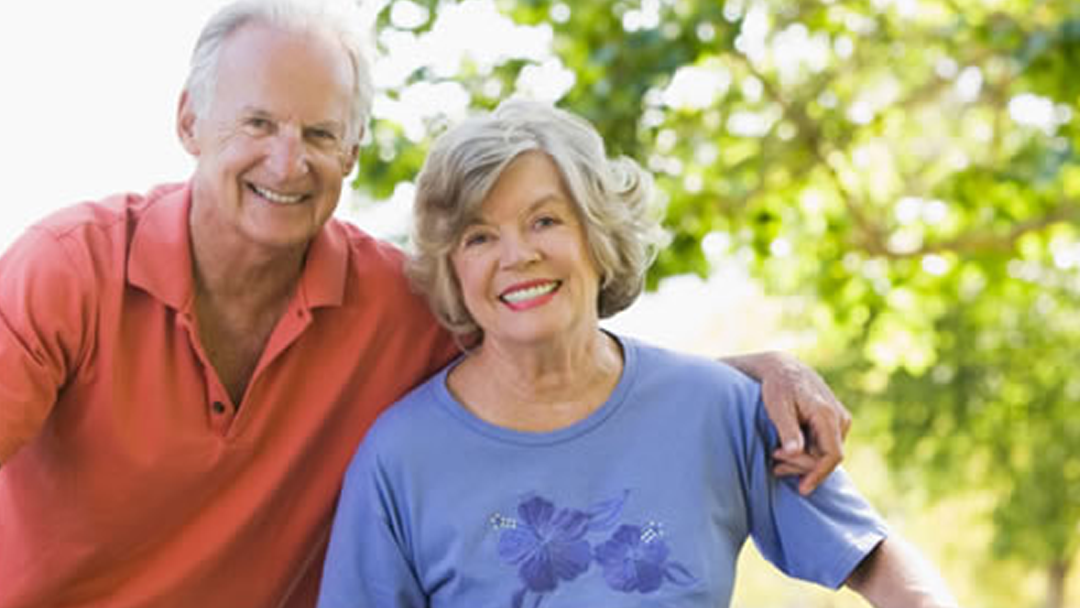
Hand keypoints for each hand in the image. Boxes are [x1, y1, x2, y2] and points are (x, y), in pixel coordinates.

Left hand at [724, 351, 851, 494]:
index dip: (818, 474)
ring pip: (826, 454)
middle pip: (827, 457)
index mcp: (828, 414)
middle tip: (775, 465)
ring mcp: (840, 420)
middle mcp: (840, 418)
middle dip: (801, 466)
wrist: (783, 368)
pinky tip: (785, 453)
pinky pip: (825, 446)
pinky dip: (806, 453)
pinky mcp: (835, 422)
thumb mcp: (777, 406)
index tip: (803, 489)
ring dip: (802, 461)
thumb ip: (787, 429)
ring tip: (775, 459)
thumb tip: (793, 452)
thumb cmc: (777, 386)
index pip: (832, 455)